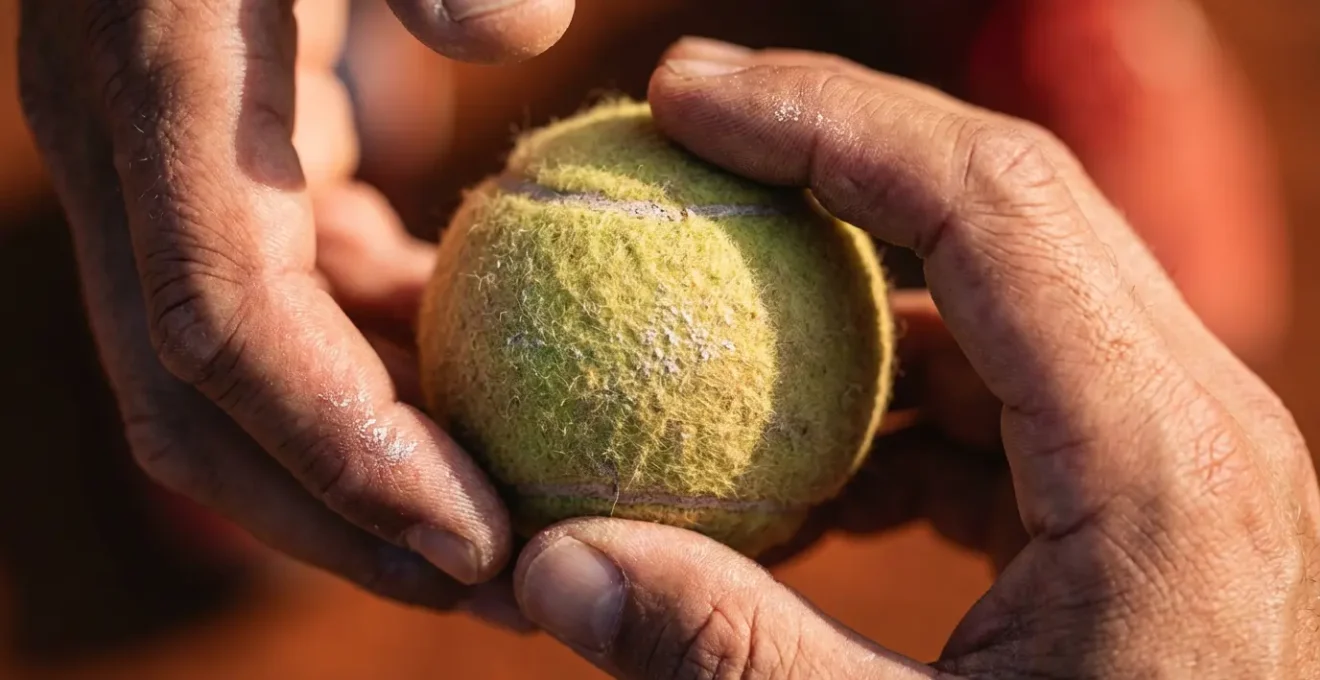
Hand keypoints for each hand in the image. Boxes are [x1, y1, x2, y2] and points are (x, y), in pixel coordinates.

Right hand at [13, 0, 567, 621]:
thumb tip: (516, 38)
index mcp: (163, 101)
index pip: (230, 334)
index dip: (340, 457)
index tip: (477, 539)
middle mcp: (140, 166)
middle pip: (211, 413)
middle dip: (342, 523)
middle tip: (499, 589)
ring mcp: (170, 181)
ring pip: (244, 387)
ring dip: (364, 476)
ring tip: (511, 529)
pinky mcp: (223, 176)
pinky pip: (291, 313)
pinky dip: (380, 373)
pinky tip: (485, 390)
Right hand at [508, 39, 1319, 677]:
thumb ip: (726, 657)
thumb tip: (543, 567)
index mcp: (1160, 458)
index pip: (987, 200)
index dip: (822, 120)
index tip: (680, 96)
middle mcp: (1190, 417)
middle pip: (1001, 198)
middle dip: (830, 141)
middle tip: (681, 119)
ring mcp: (1171, 446)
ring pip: (995, 290)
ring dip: (850, 280)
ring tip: (710, 293)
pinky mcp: (1135, 489)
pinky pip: (994, 391)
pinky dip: (883, 396)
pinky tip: (795, 466)